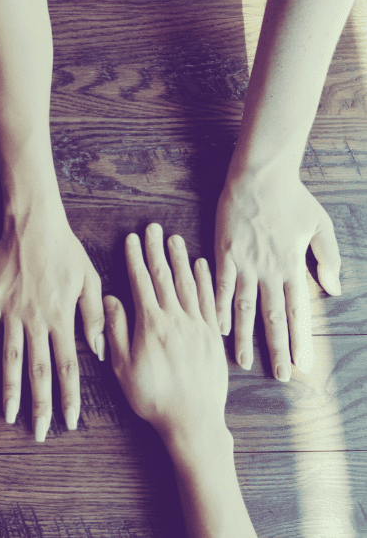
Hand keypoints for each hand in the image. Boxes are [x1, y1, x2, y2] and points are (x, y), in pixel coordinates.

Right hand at [0, 204, 103, 441]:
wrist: (32, 222)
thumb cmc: (65, 249)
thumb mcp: (89, 278)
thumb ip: (93, 316)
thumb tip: (100, 350)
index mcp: (61, 317)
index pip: (68, 366)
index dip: (70, 396)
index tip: (70, 421)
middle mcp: (36, 320)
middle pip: (39, 370)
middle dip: (41, 404)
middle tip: (40, 432)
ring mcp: (11, 312)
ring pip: (10, 359)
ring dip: (10, 389)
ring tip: (10, 415)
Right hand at [104, 223, 256, 536]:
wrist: (193, 420)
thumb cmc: (153, 397)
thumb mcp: (123, 367)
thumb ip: (116, 330)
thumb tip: (111, 299)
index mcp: (151, 325)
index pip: (141, 283)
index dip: (135, 259)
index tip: (132, 239)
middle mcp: (176, 319)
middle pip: (165, 277)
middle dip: (157, 250)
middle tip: (153, 228)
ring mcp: (197, 326)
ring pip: (187, 284)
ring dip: (180, 259)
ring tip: (174, 239)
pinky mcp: (212, 336)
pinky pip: (209, 300)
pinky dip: (205, 280)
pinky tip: (201, 266)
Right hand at [214, 167, 340, 379]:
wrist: (259, 176)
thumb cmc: (292, 198)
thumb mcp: (320, 226)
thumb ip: (328, 258)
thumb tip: (334, 289)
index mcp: (292, 266)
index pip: (297, 311)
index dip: (300, 339)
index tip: (302, 364)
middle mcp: (269, 271)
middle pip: (272, 317)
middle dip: (276, 348)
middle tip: (279, 376)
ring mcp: (245, 264)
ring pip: (245, 308)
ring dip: (244, 337)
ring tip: (242, 362)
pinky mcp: (225, 254)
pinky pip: (221, 287)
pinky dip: (219, 308)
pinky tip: (217, 327)